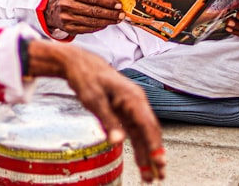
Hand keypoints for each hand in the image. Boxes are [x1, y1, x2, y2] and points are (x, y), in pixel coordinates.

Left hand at [28, 41, 166, 181]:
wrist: (79, 63)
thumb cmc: (87, 78)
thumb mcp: (94, 100)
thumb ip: (108, 121)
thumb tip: (117, 141)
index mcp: (133, 97)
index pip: (148, 125)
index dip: (154, 145)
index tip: (158, 162)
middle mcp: (137, 102)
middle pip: (150, 132)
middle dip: (155, 154)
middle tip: (159, 175)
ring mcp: (132, 107)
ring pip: (143, 135)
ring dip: (147, 155)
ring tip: (151, 176)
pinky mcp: (124, 111)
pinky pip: (135, 132)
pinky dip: (138, 147)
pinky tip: (141, 162)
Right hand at [43, 0, 123, 35]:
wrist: (51, 9)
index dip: (108, 2)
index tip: (118, 4)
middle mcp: (67, 5)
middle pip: (94, 11)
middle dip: (111, 13)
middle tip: (121, 14)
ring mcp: (67, 18)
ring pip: (92, 22)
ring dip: (108, 21)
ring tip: (117, 19)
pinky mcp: (69, 28)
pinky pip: (88, 29)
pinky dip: (99, 27)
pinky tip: (106, 23)